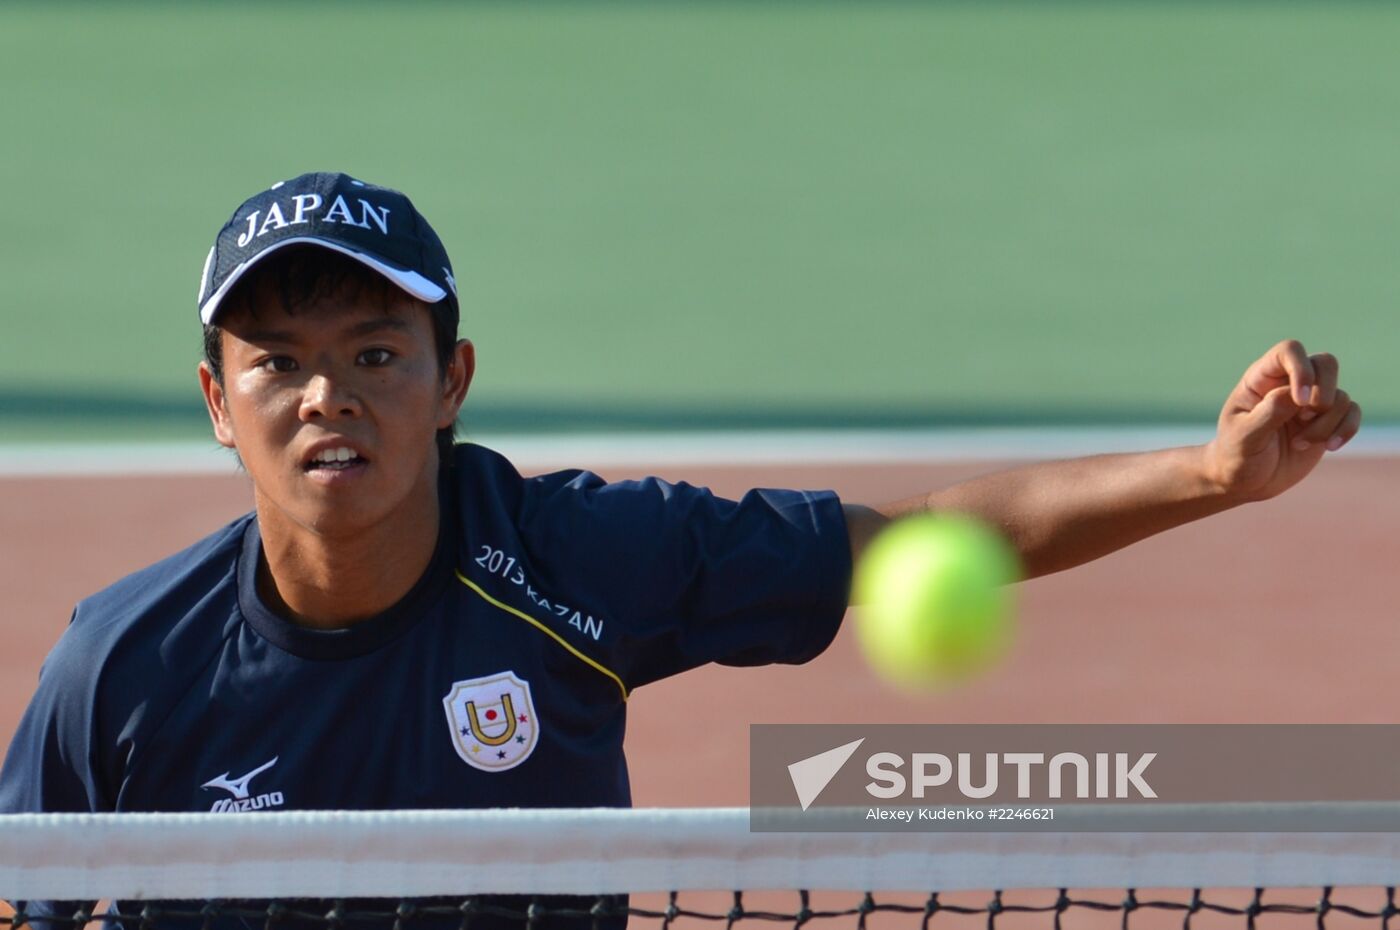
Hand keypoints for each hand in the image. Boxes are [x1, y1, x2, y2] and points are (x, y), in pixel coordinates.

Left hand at [1203, 340, 1361, 501]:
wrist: (1246, 480)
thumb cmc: (1236, 455)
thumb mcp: (1245, 437)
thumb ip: (1268, 413)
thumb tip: (1294, 395)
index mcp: (1261, 379)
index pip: (1289, 351)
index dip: (1301, 369)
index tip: (1299, 400)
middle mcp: (1288, 384)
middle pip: (1325, 364)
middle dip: (1323, 391)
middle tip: (1305, 416)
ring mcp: (1310, 403)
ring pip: (1339, 395)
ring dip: (1325, 423)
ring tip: (1298, 444)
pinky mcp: (1327, 421)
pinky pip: (1352, 412)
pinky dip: (1346, 429)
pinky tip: (1330, 447)